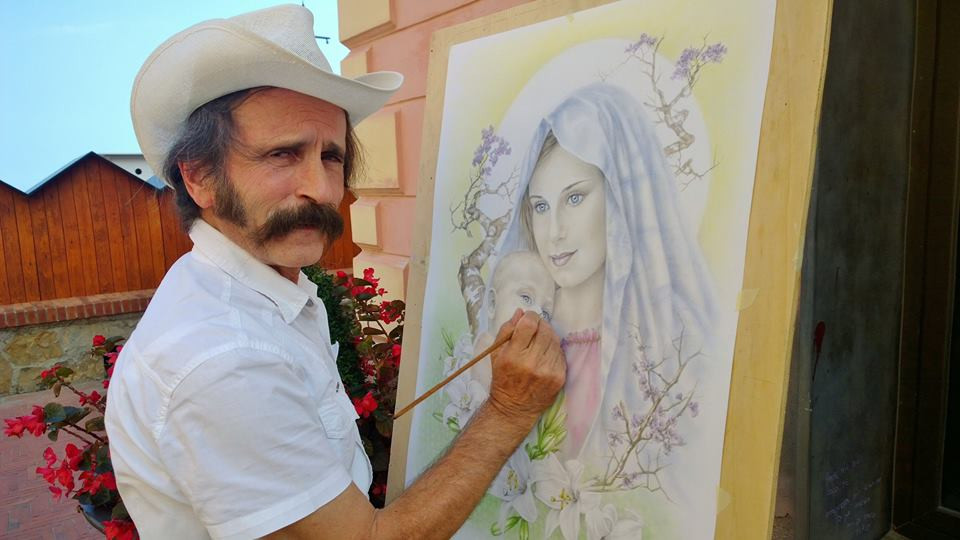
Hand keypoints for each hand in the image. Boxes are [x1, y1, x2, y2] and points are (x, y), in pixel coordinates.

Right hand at [487, 309, 565, 423]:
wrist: (514, 409)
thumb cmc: (502, 379)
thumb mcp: (496, 354)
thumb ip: (506, 330)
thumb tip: (520, 313)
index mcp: (513, 355)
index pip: (529, 324)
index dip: (530, 317)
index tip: (528, 319)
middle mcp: (532, 363)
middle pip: (545, 330)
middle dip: (540, 325)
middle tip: (535, 329)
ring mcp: (548, 371)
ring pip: (555, 340)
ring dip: (548, 337)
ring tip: (539, 343)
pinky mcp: (559, 378)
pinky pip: (561, 354)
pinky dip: (554, 350)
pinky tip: (545, 355)